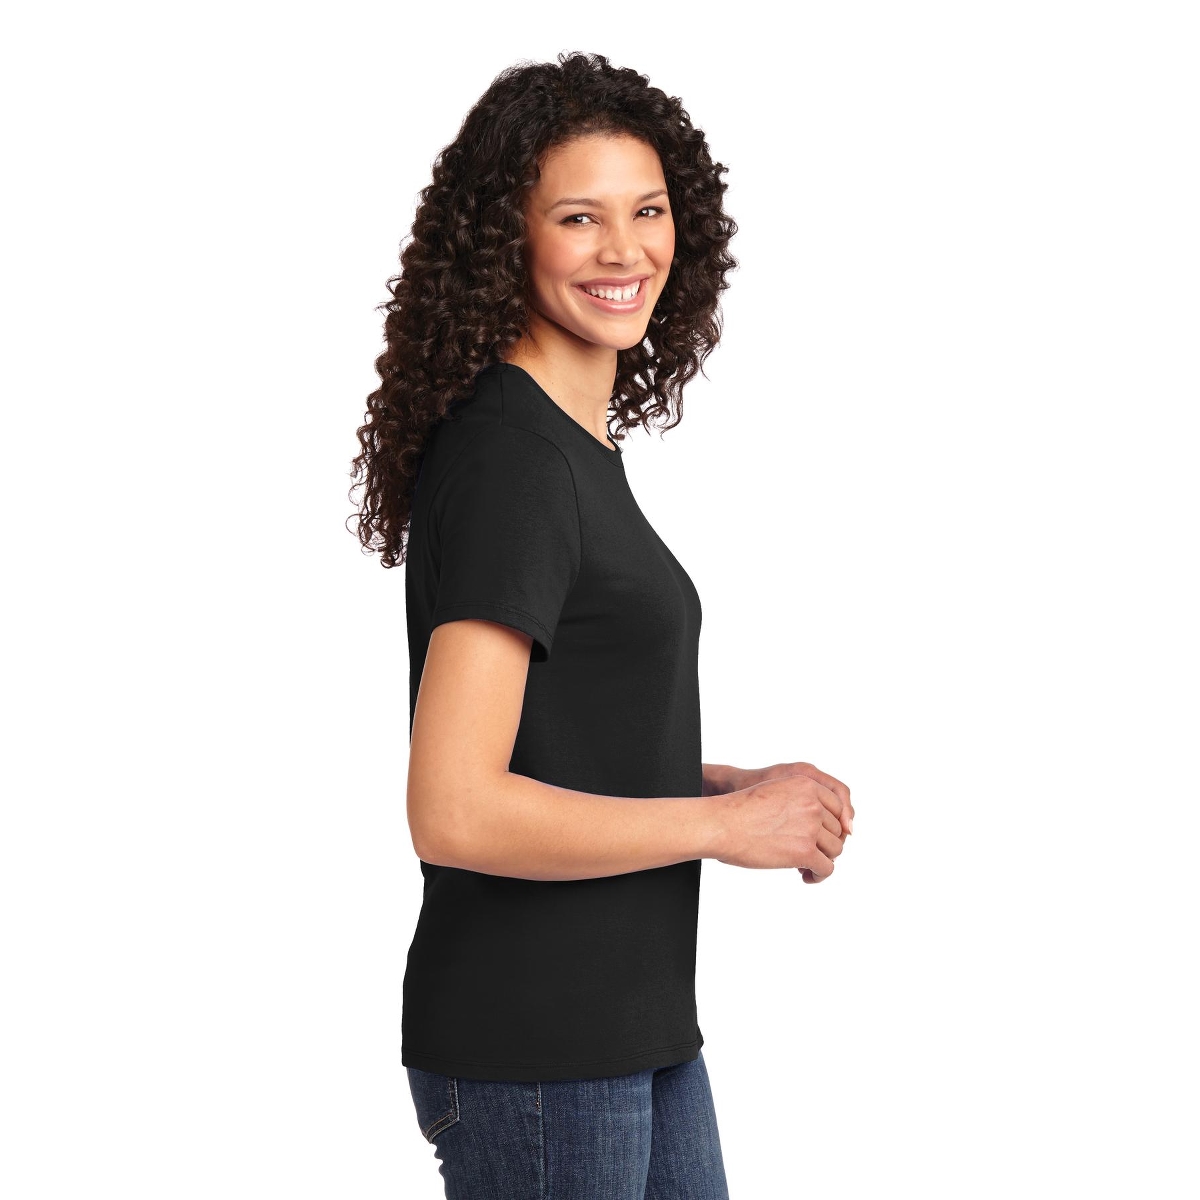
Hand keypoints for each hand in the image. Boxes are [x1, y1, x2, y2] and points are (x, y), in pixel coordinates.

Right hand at [720, 762, 853, 882]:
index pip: (837, 807)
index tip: (820, 836)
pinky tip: (806, 876)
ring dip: (823, 860)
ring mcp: (810, 827)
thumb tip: (818, 831)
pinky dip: (819, 876)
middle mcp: (813, 803)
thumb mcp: (775, 792)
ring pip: (835, 850)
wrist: (721, 824)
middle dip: (825, 843)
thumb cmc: (739, 811)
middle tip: (807, 853)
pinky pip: (827, 868)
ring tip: (806, 867)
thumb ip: (799, 802)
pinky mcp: (805, 851)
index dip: (830, 825)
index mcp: (806, 783)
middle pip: (836, 830)